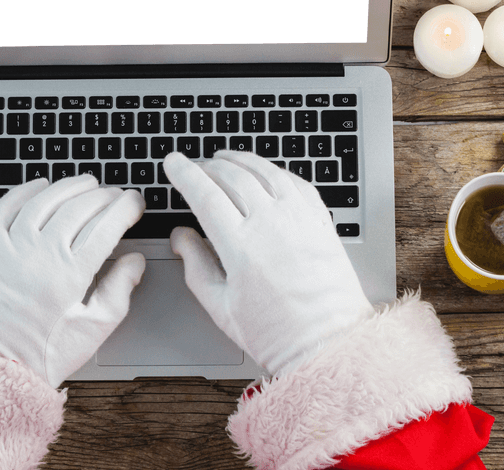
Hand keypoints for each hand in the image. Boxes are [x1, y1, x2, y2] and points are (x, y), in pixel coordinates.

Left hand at [0, 175, 145, 386]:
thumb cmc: (41, 354)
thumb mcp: (92, 331)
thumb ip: (119, 291)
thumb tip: (135, 261)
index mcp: (70, 275)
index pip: (106, 226)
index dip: (126, 208)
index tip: (136, 202)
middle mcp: (40, 255)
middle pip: (79, 208)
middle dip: (104, 195)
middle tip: (116, 195)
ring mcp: (10, 248)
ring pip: (44, 200)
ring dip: (69, 187)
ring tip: (87, 183)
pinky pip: (5, 207)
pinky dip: (25, 191)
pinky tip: (41, 186)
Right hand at [164, 151, 373, 375]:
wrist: (329, 344)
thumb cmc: (277, 334)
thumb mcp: (221, 307)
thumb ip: (195, 266)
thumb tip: (181, 237)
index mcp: (241, 246)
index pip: (204, 193)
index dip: (184, 173)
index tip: (173, 163)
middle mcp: (271, 225)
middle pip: (232, 176)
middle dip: (208, 165)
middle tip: (195, 166)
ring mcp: (299, 219)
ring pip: (265, 171)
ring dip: (241, 160)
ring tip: (225, 159)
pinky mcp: (320, 222)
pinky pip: (296, 182)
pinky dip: (275, 171)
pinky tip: (265, 172)